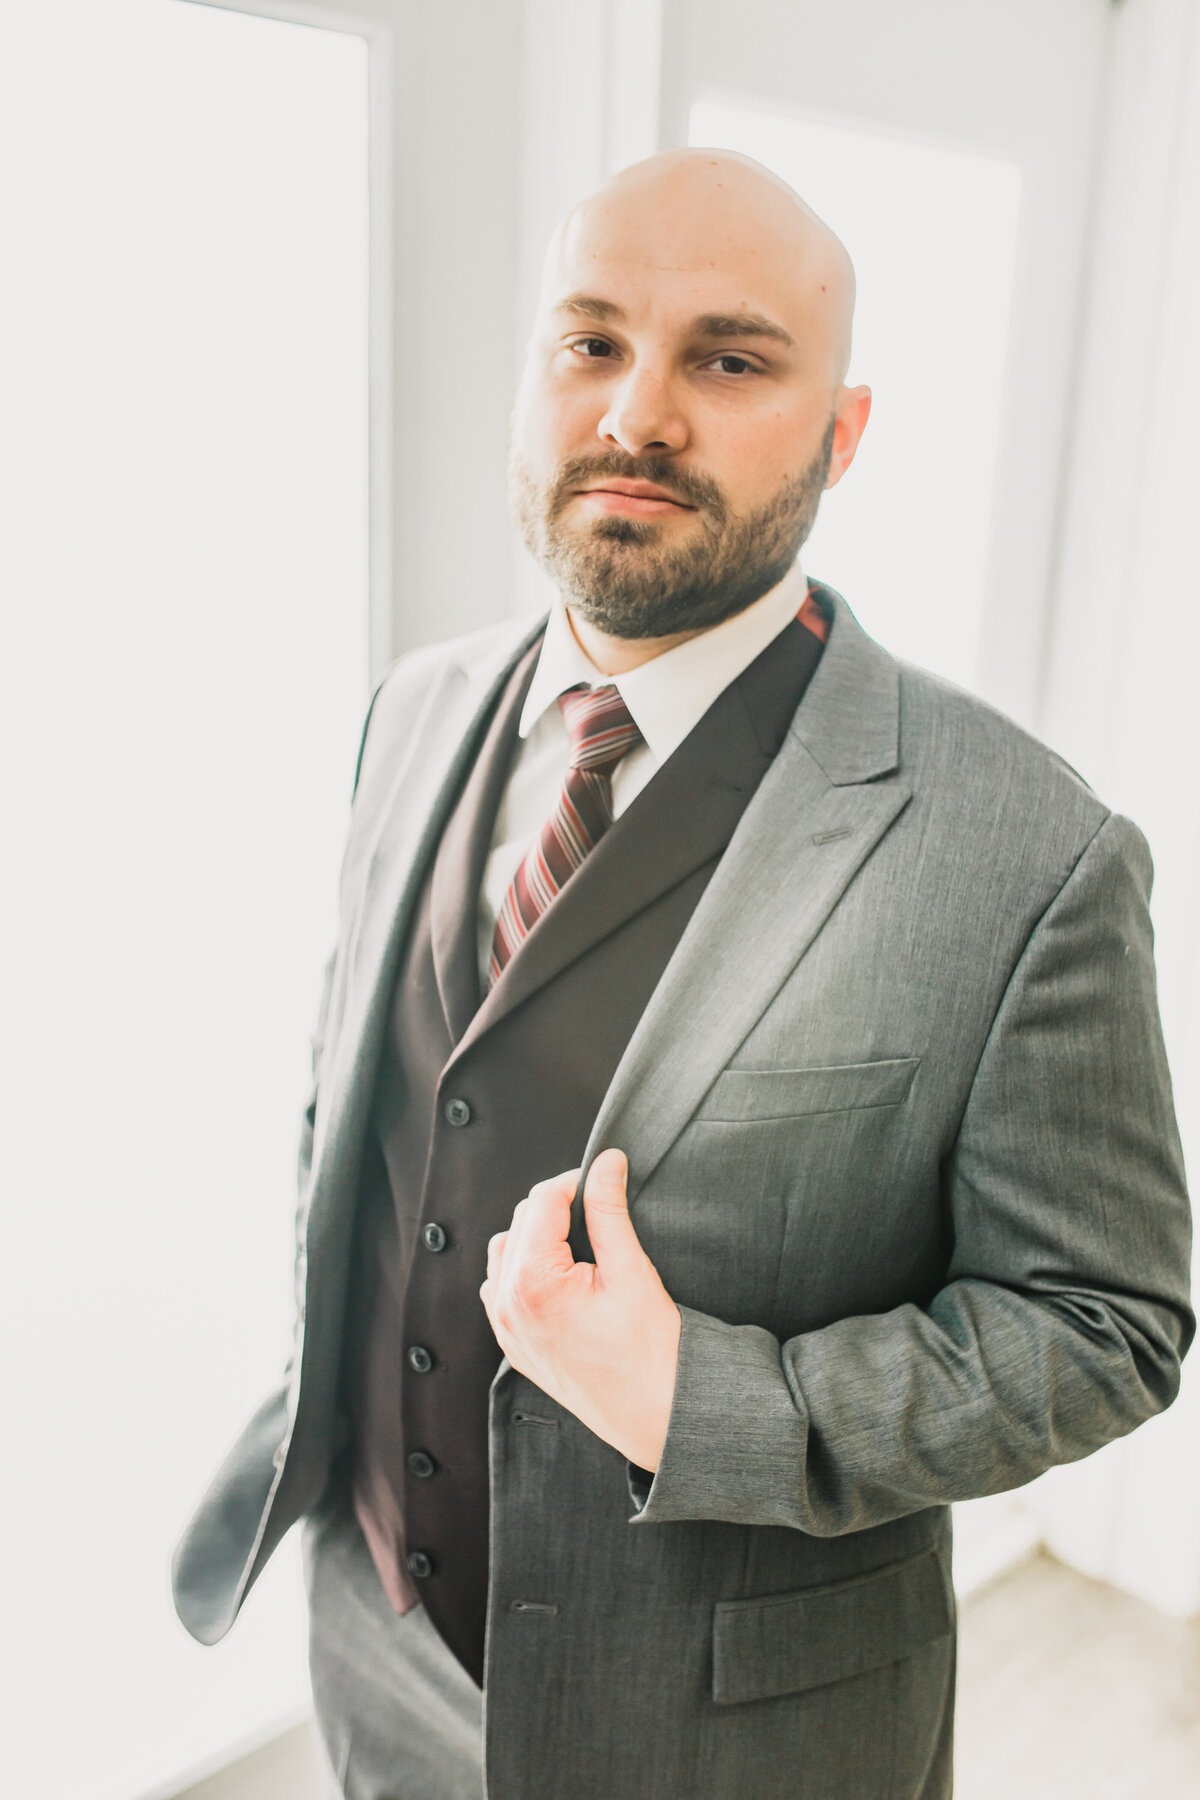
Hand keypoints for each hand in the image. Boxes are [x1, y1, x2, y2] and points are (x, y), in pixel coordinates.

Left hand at [480, 1148, 681, 1471]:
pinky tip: (561, 1273)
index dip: (575, 1180)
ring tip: (581, 1242)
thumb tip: (606, 1161)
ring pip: (506, 1250)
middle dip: (558, 1206)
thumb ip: (608, 1209)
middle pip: (522, 1220)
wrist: (654, 1415)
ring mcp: (505, 1328)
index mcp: (532, 1282)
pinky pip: (502, 1287)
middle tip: (598, 1208)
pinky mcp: (512, 1344)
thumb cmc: (649, 1351)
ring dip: (537, 1235)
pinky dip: (524, 1268)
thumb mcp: (631, 1269)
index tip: (602, 1178)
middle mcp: (506, 1304)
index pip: (543, 1200)